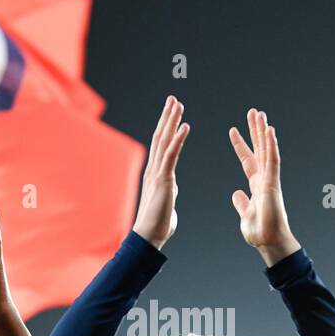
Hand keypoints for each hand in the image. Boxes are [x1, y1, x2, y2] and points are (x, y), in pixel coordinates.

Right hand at [131, 96, 188, 248]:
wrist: (148, 236)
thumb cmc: (157, 224)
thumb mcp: (165, 201)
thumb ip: (168, 189)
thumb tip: (171, 185)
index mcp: (156, 173)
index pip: (161, 145)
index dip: (166, 128)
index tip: (172, 113)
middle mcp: (154, 169)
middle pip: (160, 137)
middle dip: (167, 117)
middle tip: (173, 99)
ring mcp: (157, 173)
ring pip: (164, 141)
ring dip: (172, 121)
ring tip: (178, 104)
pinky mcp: (163, 179)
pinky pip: (172, 154)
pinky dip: (179, 138)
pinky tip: (186, 125)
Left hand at [229, 108, 298, 264]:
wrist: (268, 242)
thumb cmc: (260, 232)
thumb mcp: (245, 214)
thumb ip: (241, 203)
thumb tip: (236, 194)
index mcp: (257, 185)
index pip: (248, 160)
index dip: (241, 145)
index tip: (233, 130)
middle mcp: (265, 179)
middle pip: (260, 149)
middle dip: (255, 131)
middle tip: (253, 112)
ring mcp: (270, 179)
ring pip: (267, 149)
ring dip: (263, 131)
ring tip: (259, 114)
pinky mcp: (273, 183)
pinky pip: (273, 160)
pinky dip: (271, 145)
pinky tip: (269, 130)